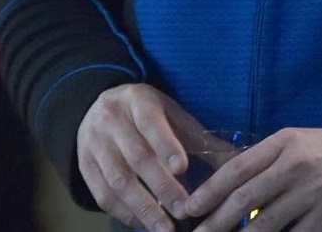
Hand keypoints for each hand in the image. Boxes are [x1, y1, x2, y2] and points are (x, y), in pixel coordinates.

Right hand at [76, 84, 201, 231]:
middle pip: (137, 158)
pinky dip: (123, 212)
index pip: (152, 123)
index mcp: (138, 101)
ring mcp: (93, 145)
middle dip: (161, 187)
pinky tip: (142, 223)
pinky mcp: (83, 166)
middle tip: (183, 210)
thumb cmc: (147, 113)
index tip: (183, 169)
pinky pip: (102, 195)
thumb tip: (237, 161)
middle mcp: (111, 121)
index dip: (167, 146)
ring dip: (142, 208)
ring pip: (117, 181)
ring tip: (164, 228)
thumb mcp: (172, 112)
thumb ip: (199, 136)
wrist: (99, 106)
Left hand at [183, 127, 321, 231]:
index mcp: (285, 142)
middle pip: (244, 198)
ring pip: (263, 224)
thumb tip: (221, 181)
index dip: (209, 191)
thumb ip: (264, 158)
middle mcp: (296, 165)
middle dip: (214, 222)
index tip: (188, 208)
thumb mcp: (297, 143)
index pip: (237, 168)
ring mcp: (312, 192)